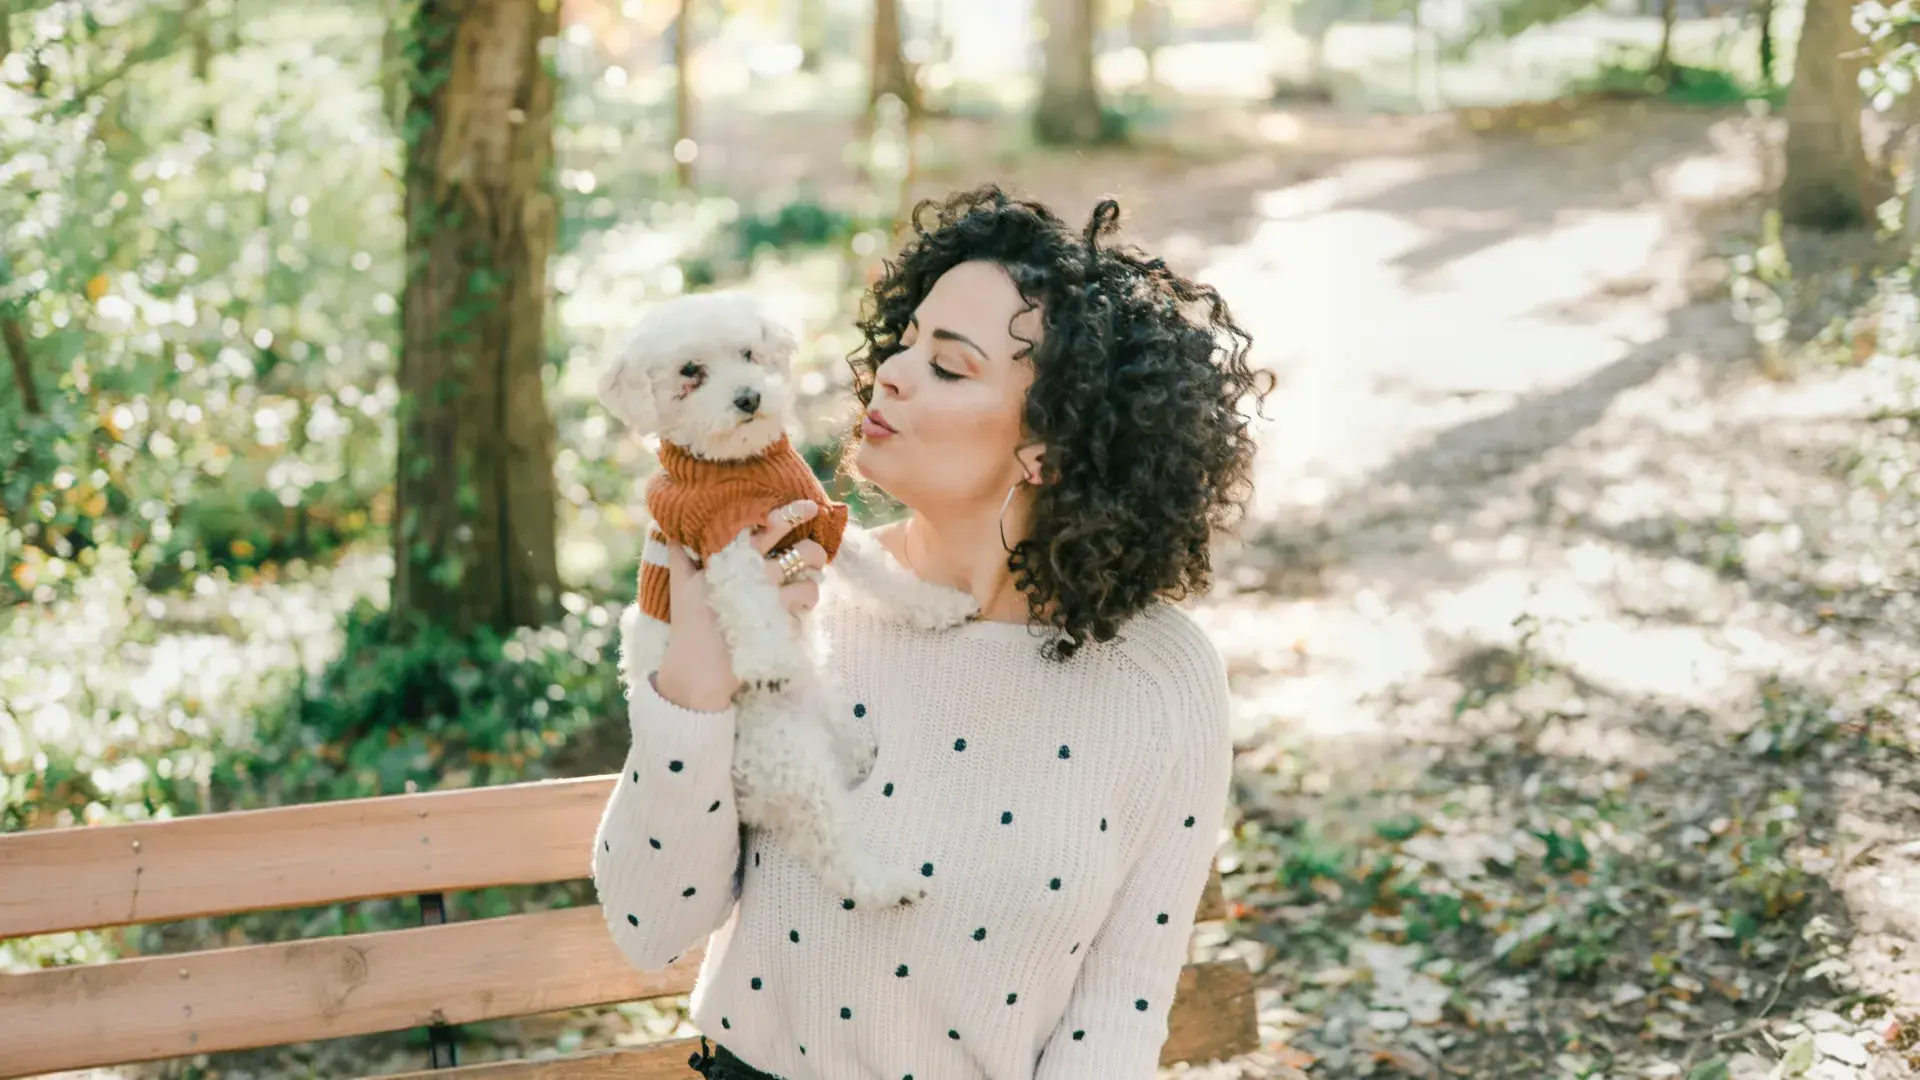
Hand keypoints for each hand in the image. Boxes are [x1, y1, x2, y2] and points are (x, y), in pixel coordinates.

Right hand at [653, 500, 826, 710]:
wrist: (697, 667)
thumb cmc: (689, 623)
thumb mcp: (681, 584)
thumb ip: (681, 554)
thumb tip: (670, 529)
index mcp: (734, 557)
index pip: (769, 526)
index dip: (793, 513)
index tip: (810, 507)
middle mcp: (755, 573)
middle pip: (804, 552)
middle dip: (816, 553)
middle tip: (814, 558)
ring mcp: (770, 599)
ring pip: (811, 584)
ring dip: (813, 586)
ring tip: (805, 591)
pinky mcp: (779, 624)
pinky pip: (805, 612)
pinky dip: (804, 612)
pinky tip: (795, 614)